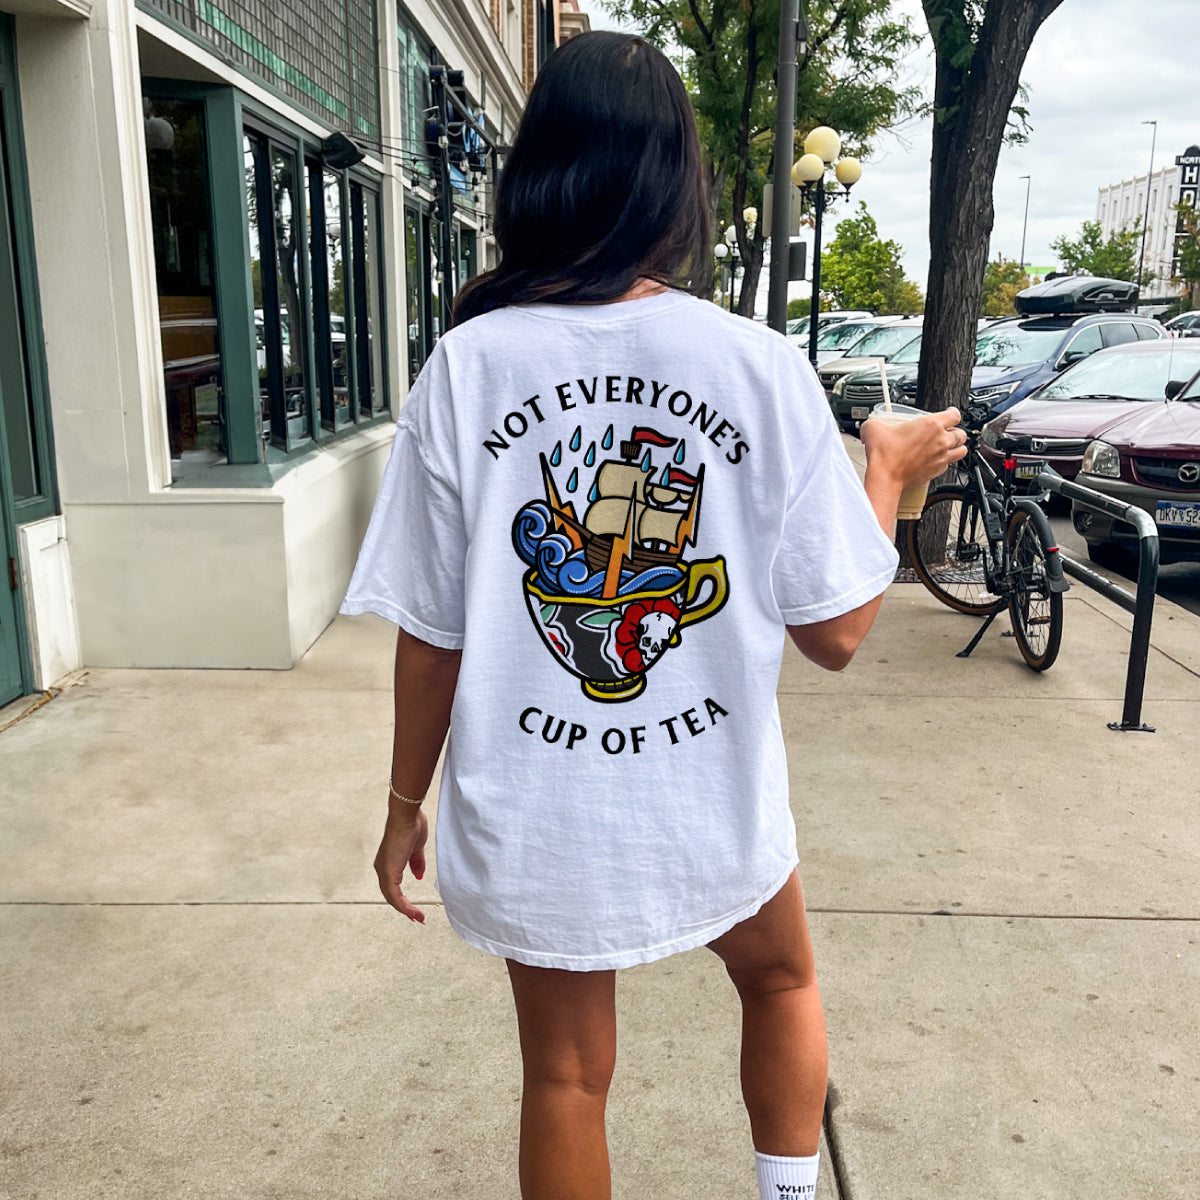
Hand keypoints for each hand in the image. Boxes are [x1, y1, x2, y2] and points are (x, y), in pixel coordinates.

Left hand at [374, 805, 428, 923]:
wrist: (407, 816)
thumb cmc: (411, 826)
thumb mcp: (416, 849)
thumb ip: (417, 863)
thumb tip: (419, 876)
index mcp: (388, 863)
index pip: (393, 887)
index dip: (403, 900)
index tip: (414, 909)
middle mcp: (382, 869)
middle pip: (391, 896)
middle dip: (405, 909)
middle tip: (418, 918)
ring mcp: (384, 870)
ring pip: (392, 898)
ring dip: (406, 910)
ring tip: (419, 918)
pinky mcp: (388, 871)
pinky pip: (394, 895)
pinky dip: (403, 906)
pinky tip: (413, 912)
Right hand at [860, 407, 966, 488]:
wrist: (885, 477)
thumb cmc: (884, 454)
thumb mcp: (874, 428)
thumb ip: (876, 422)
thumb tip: (870, 426)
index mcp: (931, 424)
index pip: (955, 415)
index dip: (953, 412)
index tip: (949, 413)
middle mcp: (940, 441)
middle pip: (961, 433)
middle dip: (956, 432)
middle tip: (947, 432)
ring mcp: (941, 457)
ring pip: (962, 450)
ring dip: (957, 447)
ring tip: (949, 446)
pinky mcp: (937, 471)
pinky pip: (949, 465)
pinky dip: (946, 462)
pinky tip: (936, 460)